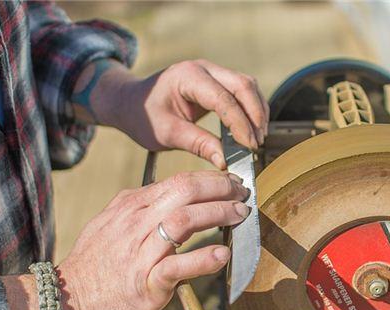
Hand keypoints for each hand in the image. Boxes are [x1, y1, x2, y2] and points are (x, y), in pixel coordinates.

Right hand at [57, 170, 248, 309]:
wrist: (67, 301)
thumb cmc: (93, 264)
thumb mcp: (109, 222)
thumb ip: (137, 205)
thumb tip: (163, 192)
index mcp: (131, 206)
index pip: (178, 181)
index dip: (210, 179)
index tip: (230, 183)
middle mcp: (136, 223)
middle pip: (185, 192)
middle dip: (220, 188)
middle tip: (242, 194)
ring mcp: (141, 252)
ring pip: (184, 221)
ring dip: (218, 214)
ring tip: (239, 215)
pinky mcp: (146, 282)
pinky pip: (177, 266)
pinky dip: (203, 258)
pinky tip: (222, 254)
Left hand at [84, 59, 268, 168]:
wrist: (131, 102)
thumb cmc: (144, 116)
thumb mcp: (166, 133)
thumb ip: (197, 144)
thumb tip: (225, 162)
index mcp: (188, 77)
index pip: (224, 98)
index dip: (240, 123)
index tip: (249, 146)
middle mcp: (204, 69)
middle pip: (243, 85)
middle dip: (255, 115)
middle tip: (257, 144)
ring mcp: (212, 72)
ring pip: (248, 86)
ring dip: (257, 111)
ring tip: (257, 139)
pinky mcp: (217, 81)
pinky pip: (243, 90)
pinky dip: (251, 109)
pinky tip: (251, 129)